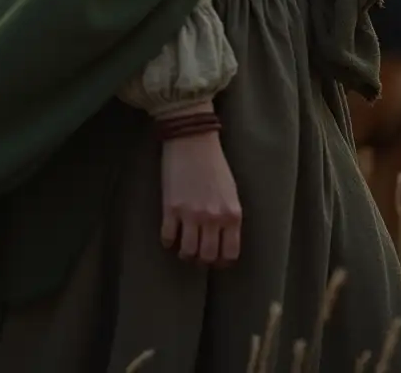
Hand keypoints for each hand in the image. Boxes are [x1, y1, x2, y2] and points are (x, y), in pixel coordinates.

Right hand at [159, 103, 241, 267]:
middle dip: (202, 260)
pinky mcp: (170, 208)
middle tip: (198, 254)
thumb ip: (229, 215)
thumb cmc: (214, 162)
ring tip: (184, 247)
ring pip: (187, 252)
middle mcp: (213, 218)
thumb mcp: (231, 191)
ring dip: (185, 253)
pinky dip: (168, 241)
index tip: (216, 259)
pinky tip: (170, 235)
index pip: (229, 253)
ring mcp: (190, 215)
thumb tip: (223, 237)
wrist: (192, 139)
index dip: (222, 260)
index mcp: (232, 214)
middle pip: (207, 257)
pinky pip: (168, 238)